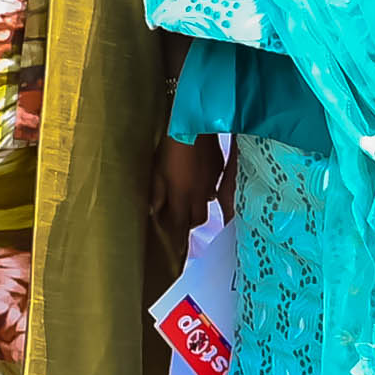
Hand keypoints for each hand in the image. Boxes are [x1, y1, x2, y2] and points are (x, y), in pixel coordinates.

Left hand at [148, 134, 222, 252]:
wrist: (194, 123)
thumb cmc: (170, 146)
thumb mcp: (157, 171)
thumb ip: (157, 193)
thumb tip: (154, 212)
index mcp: (183, 196)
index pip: (180, 225)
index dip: (178, 240)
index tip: (176, 251)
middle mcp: (200, 194)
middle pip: (197, 220)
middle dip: (187, 222)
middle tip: (177, 216)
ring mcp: (212, 182)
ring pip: (208, 205)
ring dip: (197, 207)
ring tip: (187, 199)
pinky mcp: (219, 169)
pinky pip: (214, 187)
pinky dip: (206, 190)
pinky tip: (199, 181)